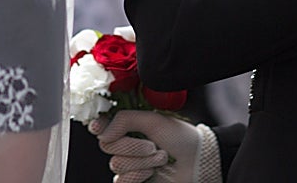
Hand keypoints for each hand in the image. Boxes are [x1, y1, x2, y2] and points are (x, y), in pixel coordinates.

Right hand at [90, 109, 221, 182]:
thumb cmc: (180, 138)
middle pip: (107, 146)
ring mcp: (129, 163)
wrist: (198, 161)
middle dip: (132, 146)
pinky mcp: (133, 181)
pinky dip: (137, 176)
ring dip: (141, 162)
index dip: (98, 126)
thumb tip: (102, 132)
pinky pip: (121, 181)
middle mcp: (125, 143)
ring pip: (116, 164)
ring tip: (160, 158)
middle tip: (153, 146)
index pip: (102, 124)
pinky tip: (151, 173)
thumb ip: (124, 120)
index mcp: (128, 125)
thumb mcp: (152, 120)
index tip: (99, 127)